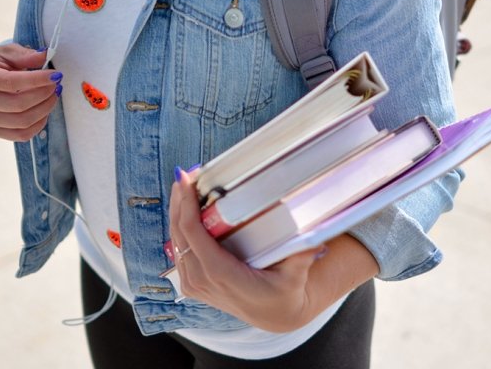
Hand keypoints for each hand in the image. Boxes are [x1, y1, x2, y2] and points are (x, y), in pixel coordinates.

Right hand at [0, 44, 62, 141]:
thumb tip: (45, 56)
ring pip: (22, 122)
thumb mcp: (8, 51)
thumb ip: (25, 55)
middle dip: (44, 94)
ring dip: (45, 108)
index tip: (56, 75)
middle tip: (56, 85)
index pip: (9, 82)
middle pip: (17, 105)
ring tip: (53, 95)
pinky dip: (39, 124)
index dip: (36, 80)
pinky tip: (44, 110)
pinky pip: (21, 135)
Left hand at [168, 167, 326, 332]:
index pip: (193, 234)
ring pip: (175, 242)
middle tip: (184, 174)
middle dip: (179, 201)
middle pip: (179, 233)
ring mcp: (195, 285)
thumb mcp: (295, 277)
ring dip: (176, 213)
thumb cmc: (284, 293)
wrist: (275, 316)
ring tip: (183, 186)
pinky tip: (184, 210)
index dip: (186, 205)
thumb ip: (301, 258)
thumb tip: (315, 240)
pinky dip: (179, 229)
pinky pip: (179, 252)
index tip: (186, 180)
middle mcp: (202, 280)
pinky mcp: (193, 285)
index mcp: (221, 274)